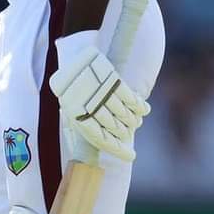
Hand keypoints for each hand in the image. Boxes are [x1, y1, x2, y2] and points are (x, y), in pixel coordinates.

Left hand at [49, 38, 148, 161]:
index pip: (100, 139)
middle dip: (123, 133)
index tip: (130, 156)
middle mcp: (86, 104)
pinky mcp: (111, 78)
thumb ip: (79, 124)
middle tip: (128, 134)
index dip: (116, 149)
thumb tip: (93, 146)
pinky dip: (138, 106)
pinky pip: (129, 98)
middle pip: (113, 126)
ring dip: (132, 120)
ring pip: (123, 113)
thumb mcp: (69, 107)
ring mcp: (99, 91)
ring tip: (134, 122)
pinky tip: (143, 110)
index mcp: (74, 114)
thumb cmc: (72, 88)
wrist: (74, 57)